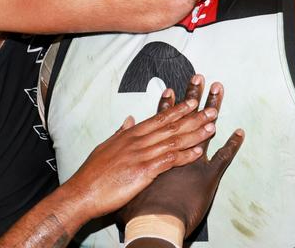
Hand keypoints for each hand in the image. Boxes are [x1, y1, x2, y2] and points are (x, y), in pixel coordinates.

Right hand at [61, 75, 221, 218]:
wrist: (82, 193)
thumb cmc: (92, 174)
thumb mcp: (106, 146)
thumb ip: (121, 133)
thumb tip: (129, 119)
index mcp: (130, 135)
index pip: (159, 118)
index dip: (178, 109)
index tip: (193, 102)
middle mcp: (138, 141)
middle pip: (171, 126)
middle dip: (194, 117)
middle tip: (212, 110)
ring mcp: (141, 155)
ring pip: (173, 141)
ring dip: (195, 134)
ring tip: (211, 127)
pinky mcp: (143, 172)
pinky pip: (169, 161)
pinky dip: (185, 156)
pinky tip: (198, 153)